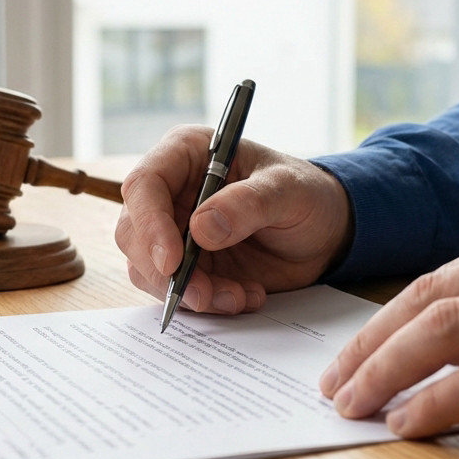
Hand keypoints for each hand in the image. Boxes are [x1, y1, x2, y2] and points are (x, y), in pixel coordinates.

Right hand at [115, 126, 352, 313]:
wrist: (323, 232)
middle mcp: (171, 192)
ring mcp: (174, 232)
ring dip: (190, 292)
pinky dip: (206, 303)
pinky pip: (176, 291)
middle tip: (203, 295)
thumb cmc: (305, 195)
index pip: (144, 184)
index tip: (172, 261)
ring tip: (239, 296)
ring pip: (149, 269)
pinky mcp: (186, 266)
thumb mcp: (288, 191)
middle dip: (165, 271)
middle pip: (134, 233)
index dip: (149, 224)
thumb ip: (248, 203)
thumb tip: (201, 229)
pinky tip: (245, 296)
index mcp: (186, 155)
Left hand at [319, 209, 458, 448]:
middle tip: (336, 381)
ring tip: (353, 405)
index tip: (360, 350)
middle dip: (371, 342)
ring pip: (446, 327)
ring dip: (386, 369)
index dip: (392, 315)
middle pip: (431, 294)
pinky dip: (437, 400)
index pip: (447, 271)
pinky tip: (410, 422)